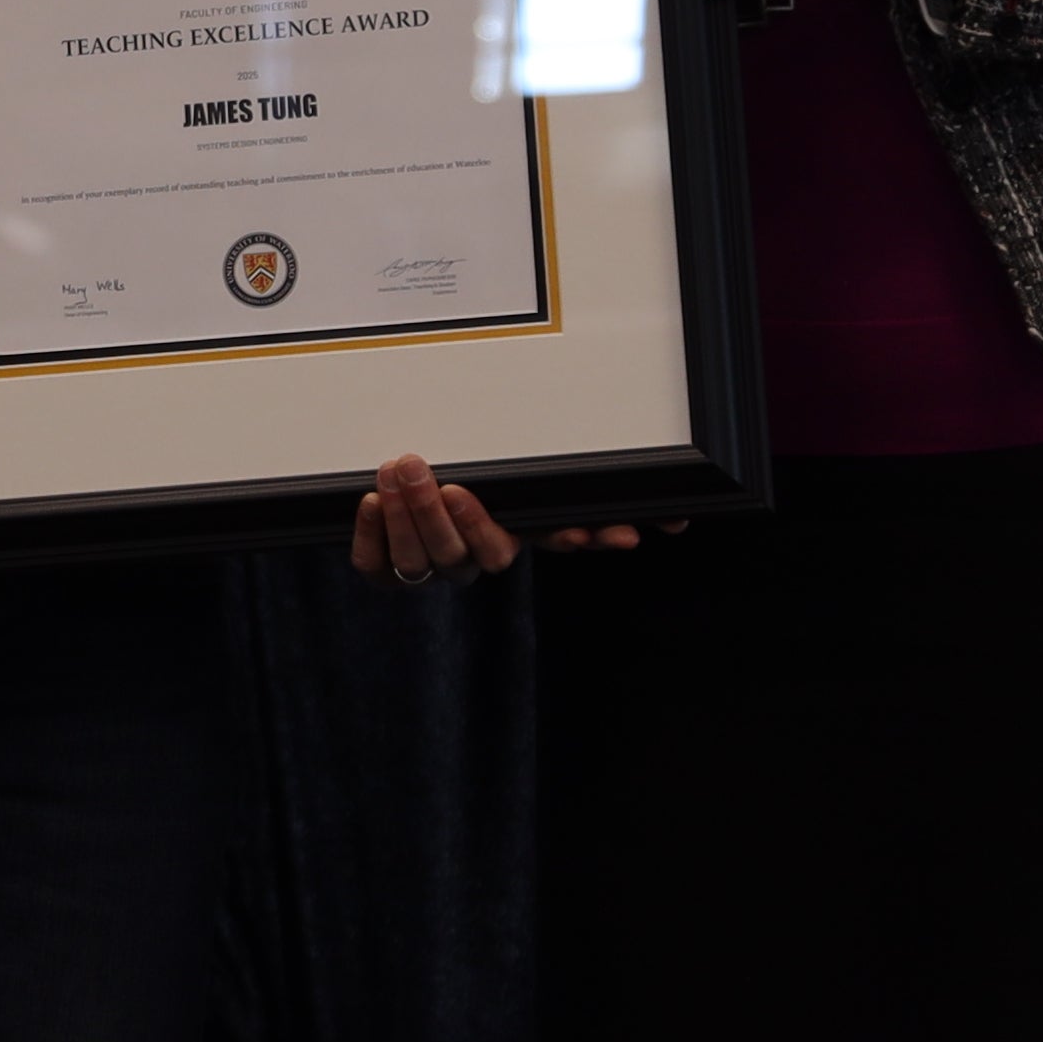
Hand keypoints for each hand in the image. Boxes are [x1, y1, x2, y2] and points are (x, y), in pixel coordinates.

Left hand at [345, 454, 651, 585]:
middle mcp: (475, 558)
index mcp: (517, 532)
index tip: (583, 528)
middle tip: (436, 475)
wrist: (397, 487)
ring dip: (408, 517)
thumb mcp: (515, 470)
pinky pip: (376, 568)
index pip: (555, 541)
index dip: (570, 538)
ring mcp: (429, 567)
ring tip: (397, 471)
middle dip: (454, 517)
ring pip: (421, 562)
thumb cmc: (468, 472)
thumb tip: (674, 510)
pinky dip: (370, 537)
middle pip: (472, 556)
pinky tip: (368, 501)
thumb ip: (572, 481)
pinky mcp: (385, 571)